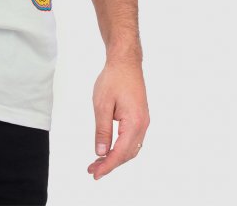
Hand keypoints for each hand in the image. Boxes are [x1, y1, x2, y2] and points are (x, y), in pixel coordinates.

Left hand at [87, 57, 149, 179]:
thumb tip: (101, 152)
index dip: (107, 165)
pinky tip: (110, 149)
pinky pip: (132, 140)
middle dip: (110, 164)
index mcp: (134, 123)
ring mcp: (143, 122)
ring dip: (115, 157)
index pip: (120, 152)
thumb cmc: (113, 79)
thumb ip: (102, 130)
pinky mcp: (140, 118)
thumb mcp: (102, 104)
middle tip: (93, 170)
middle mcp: (142, 125)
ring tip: (98, 162)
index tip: (95, 174)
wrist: (125, 62)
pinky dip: (121, 148)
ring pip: (131, 148)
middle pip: (127, 154)